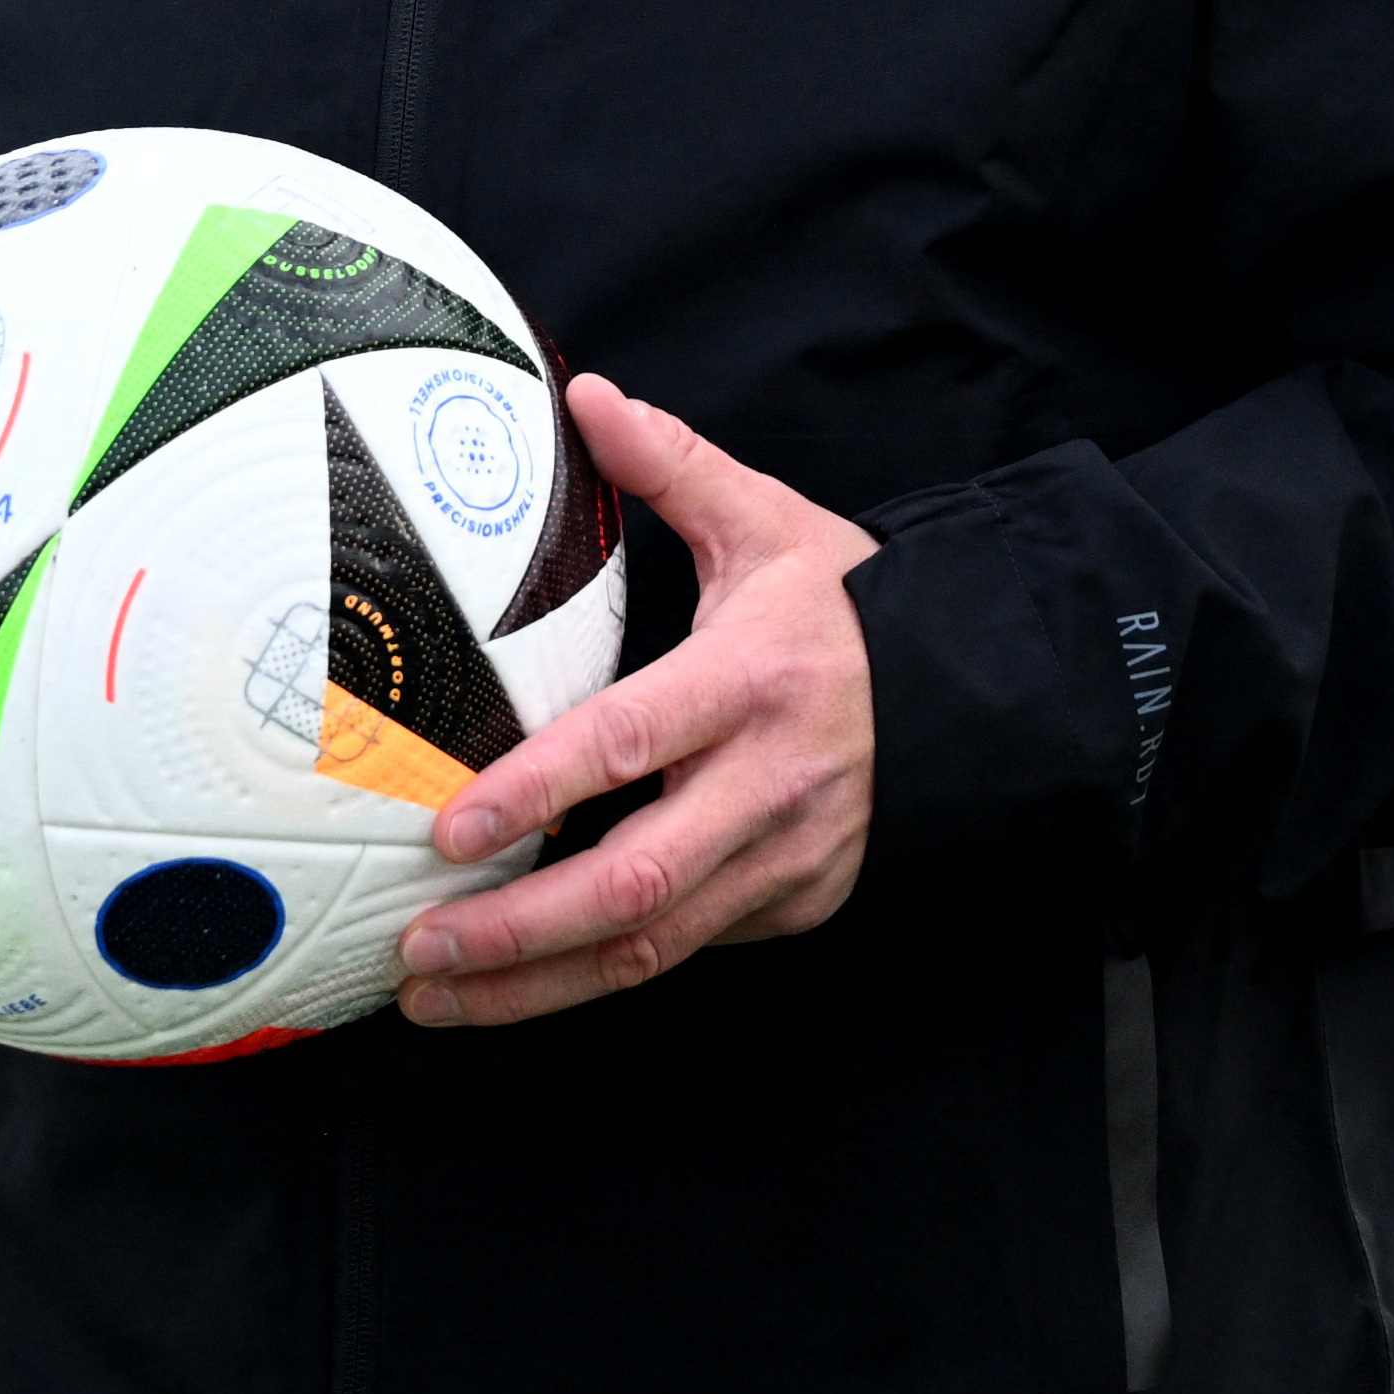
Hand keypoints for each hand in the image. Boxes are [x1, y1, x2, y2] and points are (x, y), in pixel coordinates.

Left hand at [397, 375, 875, 1027]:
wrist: (978, 690)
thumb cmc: (849, 605)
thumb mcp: (769, 522)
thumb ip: (673, 466)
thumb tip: (587, 396)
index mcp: (756, 678)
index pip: (633, 741)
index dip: (539, 791)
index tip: (449, 830)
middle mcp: (774, 784)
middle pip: (634, 882)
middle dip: (516, 929)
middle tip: (415, 950)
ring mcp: (789, 858)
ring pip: (651, 947)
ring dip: (536, 983)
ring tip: (434, 996)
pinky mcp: (793, 905)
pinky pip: (685, 951)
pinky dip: (594, 976)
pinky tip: (515, 986)